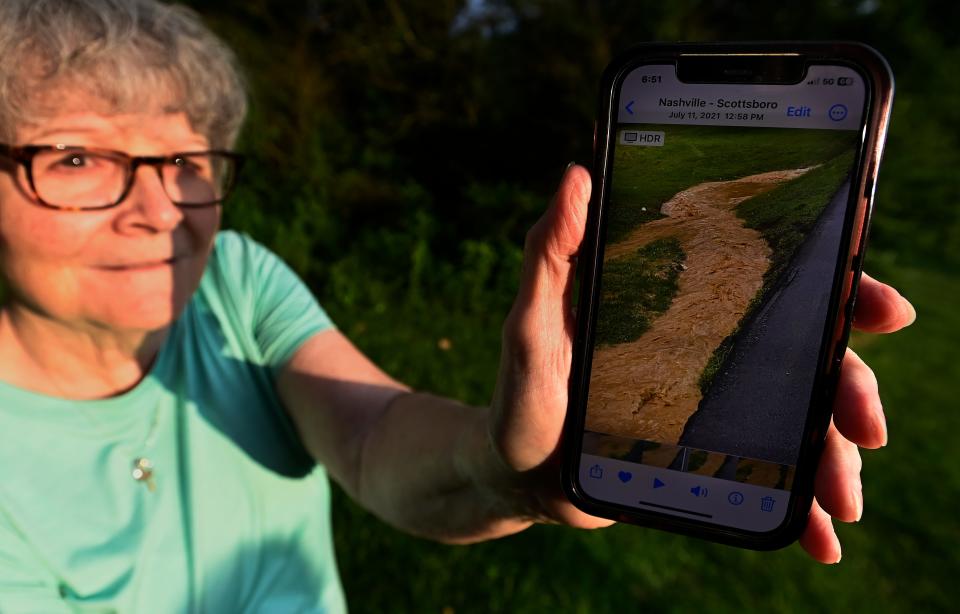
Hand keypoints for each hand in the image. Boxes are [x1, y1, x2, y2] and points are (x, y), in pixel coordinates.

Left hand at [488, 163, 915, 560]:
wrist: (514, 472)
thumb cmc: (521, 390)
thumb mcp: (530, 324)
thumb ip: (550, 257)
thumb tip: (576, 175)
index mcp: (683, 306)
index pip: (773, 283)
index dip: (838, 289)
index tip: (882, 309)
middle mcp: (711, 350)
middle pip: (806, 357)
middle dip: (851, 388)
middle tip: (866, 428)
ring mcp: (716, 407)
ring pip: (801, 421)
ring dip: (835, 459)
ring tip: (841, 502)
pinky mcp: (710, 458)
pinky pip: (773, 478)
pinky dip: (803, 508)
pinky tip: (819, 538)